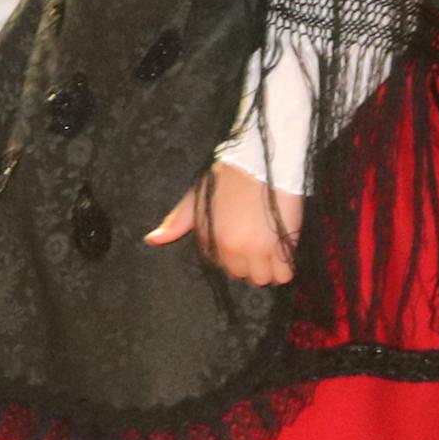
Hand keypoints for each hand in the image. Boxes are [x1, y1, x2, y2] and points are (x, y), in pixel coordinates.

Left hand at [150, 160, 297, 287]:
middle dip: (252, 263)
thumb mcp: (196, 197)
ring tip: (274, 246)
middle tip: (261, 242)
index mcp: (208, 238)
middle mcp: (228, 247)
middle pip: (243, 275)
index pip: (222, 266)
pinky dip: (287, 266)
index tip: (244, 240)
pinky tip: (285, 248)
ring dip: (270, 268)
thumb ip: (176, 221)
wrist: (259, 161)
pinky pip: (285, 274)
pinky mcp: (279, 245)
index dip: (235, 255)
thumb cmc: (228, 176)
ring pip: (263, 278)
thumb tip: (151, 240)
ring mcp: (254, 248)